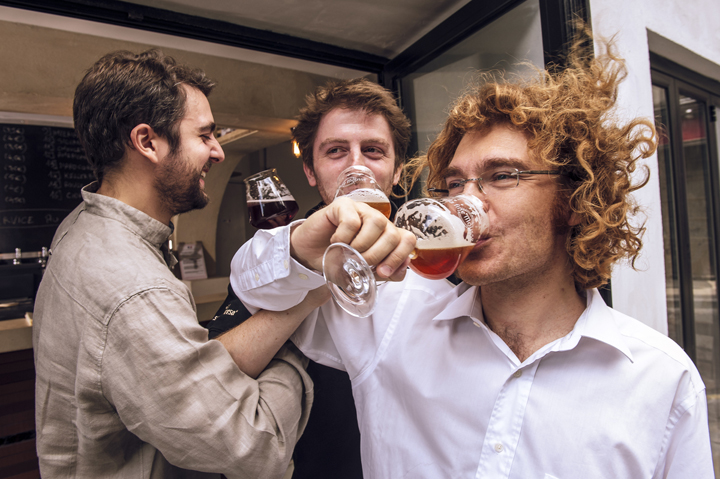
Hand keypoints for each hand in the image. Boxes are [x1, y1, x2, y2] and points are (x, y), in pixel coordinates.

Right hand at [290, 197, 414, 279]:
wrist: (308, 254)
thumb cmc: (336, 260)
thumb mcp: (362, 273)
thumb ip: (383, 272)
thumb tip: (400, 269)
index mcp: (385, 235)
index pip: (408, 239)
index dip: (399, 257)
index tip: (382, 272)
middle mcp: (377, 220)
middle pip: (393, 234)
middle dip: (377, 255)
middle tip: (360, 263)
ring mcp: (361, 210)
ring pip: (377, 222)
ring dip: (363, 245)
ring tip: (348, 252)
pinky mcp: (343, 205)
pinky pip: (352, 221)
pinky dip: (344, 237)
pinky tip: (335, 242)